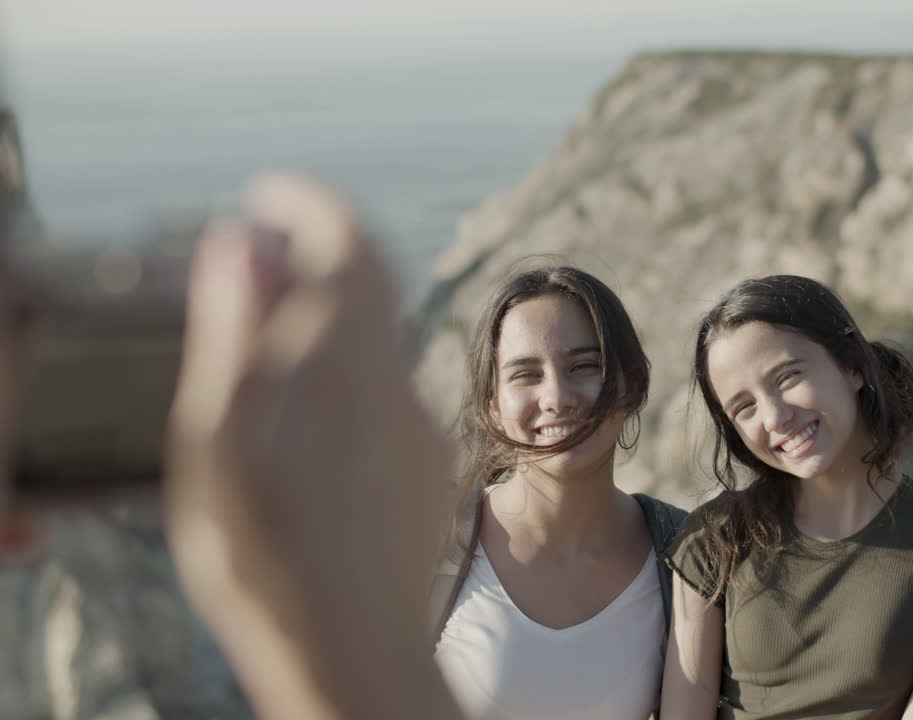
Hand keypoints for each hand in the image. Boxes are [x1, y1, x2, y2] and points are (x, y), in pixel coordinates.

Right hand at [164, 174, 458, 719]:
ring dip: (329, 322)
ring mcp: (418, 424)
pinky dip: (346, 375)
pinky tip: (307, 429)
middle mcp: (395, 381)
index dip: (310, 204)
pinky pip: (387, 392)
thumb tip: (239, 238)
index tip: (268, 194)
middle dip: (316, 257)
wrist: (357, 651)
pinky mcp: (428, 462)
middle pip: (368, 285)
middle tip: (259, 264)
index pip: (349, 240)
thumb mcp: (221, 439)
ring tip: (266, 362)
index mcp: (343, 361)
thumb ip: (235, 331)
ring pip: (375, 342)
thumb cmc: (268, 554)